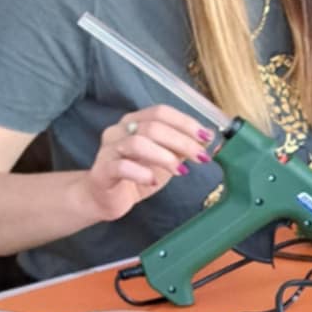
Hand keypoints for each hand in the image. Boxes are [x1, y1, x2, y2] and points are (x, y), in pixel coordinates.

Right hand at [81, 104, 213, 220]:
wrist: (105, 198)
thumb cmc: (137, 174)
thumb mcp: (165, 159)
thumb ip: (183, 149)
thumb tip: (210, 139)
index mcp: (134, 122)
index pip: (161, 112)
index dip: (186, 123)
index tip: (206, 137)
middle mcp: (119, 130)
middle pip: (153, 126)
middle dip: (183, 142)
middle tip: (202, 158)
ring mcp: (108, 150)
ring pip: (137, 143)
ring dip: (165, 156)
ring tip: (182, 171)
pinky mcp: (101, 171)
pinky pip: (121, 167)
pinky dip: (141, 173)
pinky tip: (153, 182)